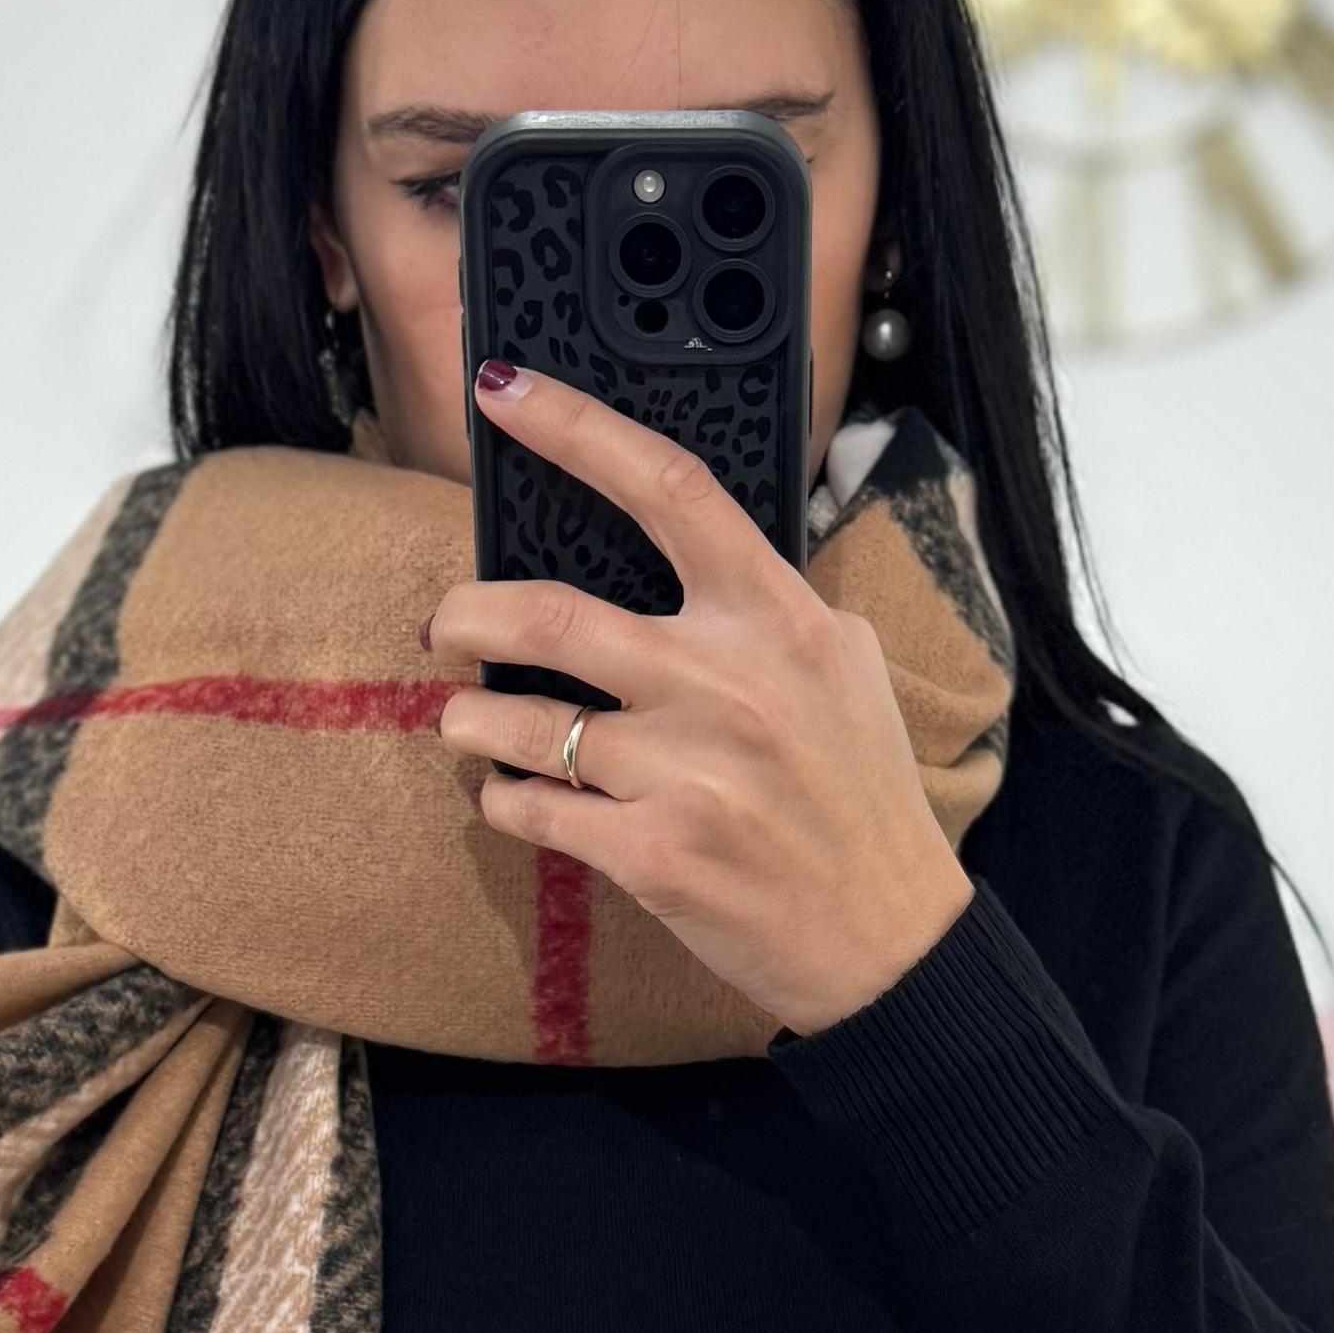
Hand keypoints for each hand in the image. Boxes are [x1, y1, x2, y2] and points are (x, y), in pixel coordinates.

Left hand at [430, 363, 972, 1033]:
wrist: (888, 940)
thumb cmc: (858, 800)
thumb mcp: (841, 673)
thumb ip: (765, 609)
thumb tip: (679, 547)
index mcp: (779, 620)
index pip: (669, 490)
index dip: (576, 429)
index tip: (504, 392)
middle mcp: (729, 683)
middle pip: (551, 614)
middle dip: (467, 614)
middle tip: (445, 623)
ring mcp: (688, 771)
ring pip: (519, 722)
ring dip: (469, 722)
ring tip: (465, 725)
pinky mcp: (653, 853)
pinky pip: (530, 809)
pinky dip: (503, 801)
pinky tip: (513, 800)